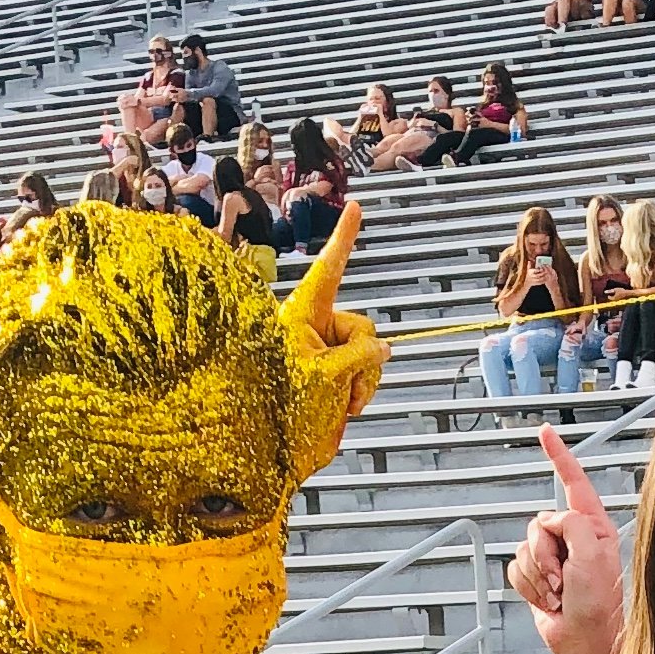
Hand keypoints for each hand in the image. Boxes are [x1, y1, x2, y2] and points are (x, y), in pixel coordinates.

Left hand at [280, 202, 385, 475]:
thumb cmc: (278, 406)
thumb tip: (384, 350)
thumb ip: (360, 357)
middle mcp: (315, 327)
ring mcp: (325, 352)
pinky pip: (366, 374)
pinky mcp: (333, 376)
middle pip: (362, 325)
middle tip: (345, 387)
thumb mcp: (324, 376)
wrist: (271, 447)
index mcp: (303, 314)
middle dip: (363, 358)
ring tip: (342, 403)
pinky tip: (344, 408)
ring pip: (370, 353)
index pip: (328, 268)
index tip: (354, 206)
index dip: (343, 237)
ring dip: (363, 382)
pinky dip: (361, 392)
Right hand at [507, 426, 625, 653]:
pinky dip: (528, 586)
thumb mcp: (592, 553)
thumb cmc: (599, 605)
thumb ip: (571, 523)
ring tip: (559, 593)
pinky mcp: (537, 577)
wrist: (586, 643)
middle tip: (563, 578)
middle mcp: (573, 538)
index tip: (545, 432)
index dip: (559, 456)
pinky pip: (515, 569)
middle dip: (545, 553)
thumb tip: (550, 522)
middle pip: (538, 523)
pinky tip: (547, 600)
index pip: (573, 482)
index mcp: (593, 526)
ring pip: (524, 547)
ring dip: (538, 575)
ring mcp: (554, 558)